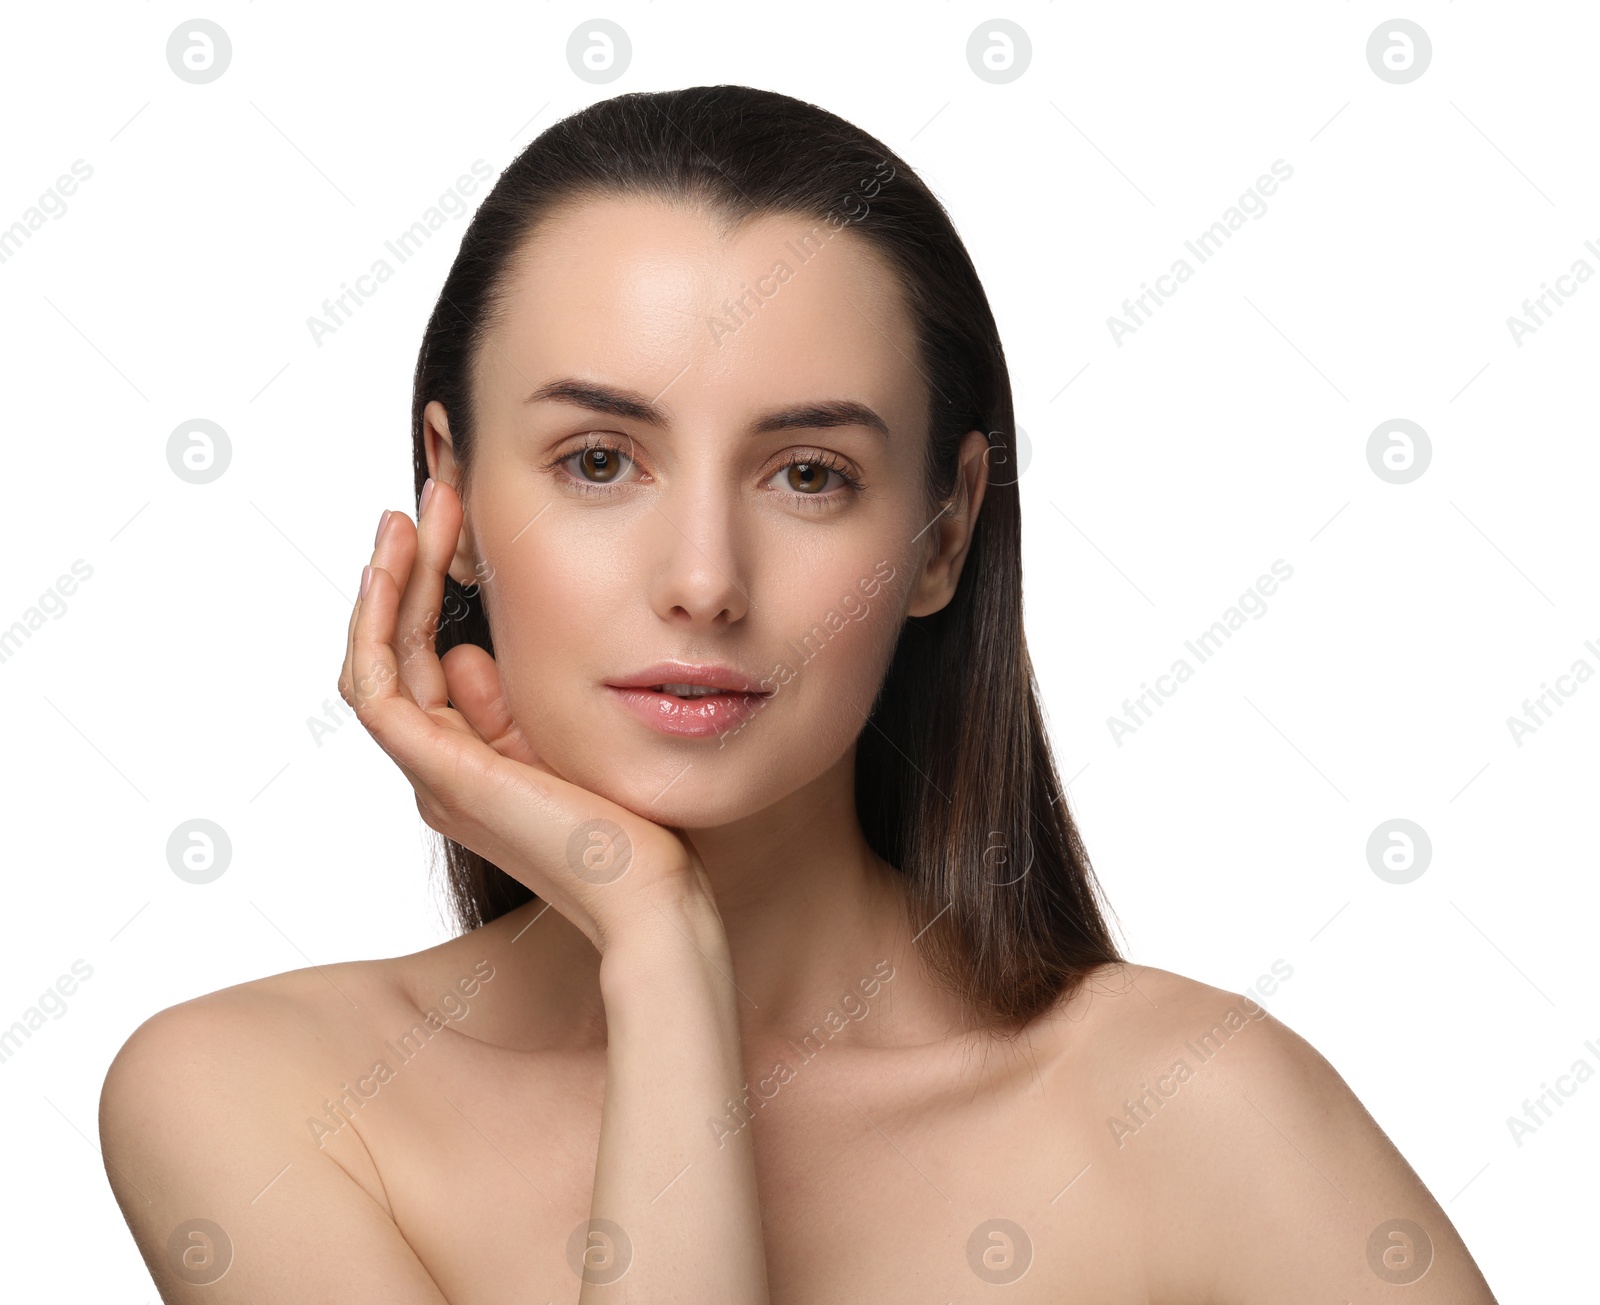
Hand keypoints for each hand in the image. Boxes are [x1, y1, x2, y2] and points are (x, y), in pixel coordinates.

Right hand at [337, 477, 709, 953]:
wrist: (653, 890)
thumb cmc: (636, 820)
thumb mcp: (571, 737)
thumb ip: (516, 701)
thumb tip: (473, 652)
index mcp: (470, 761)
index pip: (423, 660)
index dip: (430, 586)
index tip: (461, 519)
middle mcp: (439, 768)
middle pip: (393, 651)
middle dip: (407, 567)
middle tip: (434, 494)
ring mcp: (434, 773)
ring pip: (375, 659)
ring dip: (387, 581)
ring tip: (415, 513)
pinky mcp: (440, 773)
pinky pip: (375, 686)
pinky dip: (376, 621)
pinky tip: (397, 563)